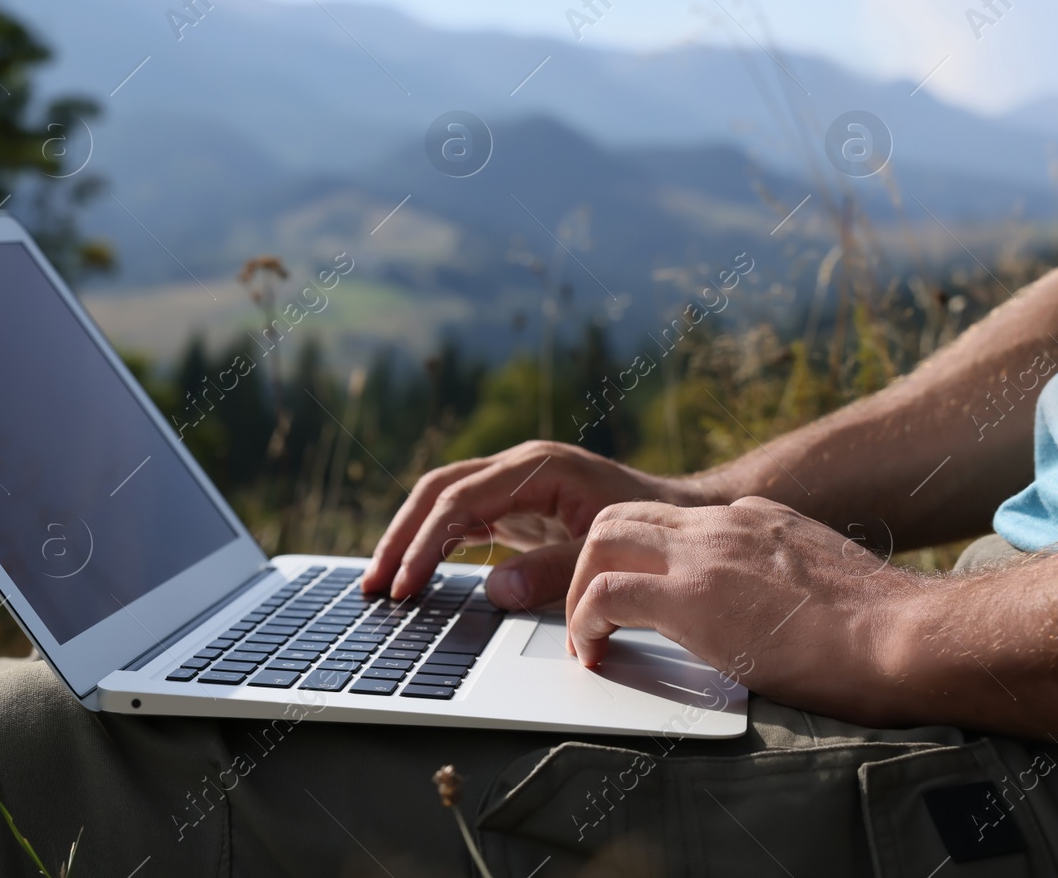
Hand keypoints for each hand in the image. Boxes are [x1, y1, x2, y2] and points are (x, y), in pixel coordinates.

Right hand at [363, 441, 708, 603]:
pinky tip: (414, 573)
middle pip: (437, 491)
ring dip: (409, 538)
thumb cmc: (652, 528)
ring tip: (380, 581)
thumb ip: (552, 572)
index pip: (458, 500)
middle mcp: (518, 466)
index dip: (424, 543)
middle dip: (400, 537)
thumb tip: (493, 592)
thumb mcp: (604, 552)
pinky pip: (460, 517)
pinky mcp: (515, 504)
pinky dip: (433, 543)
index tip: (404, 585)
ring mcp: (513, 482)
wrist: (683, 514)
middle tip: (373, 584)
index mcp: (537, 468)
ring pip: (441, 500)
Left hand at [564, 496, 918, 722]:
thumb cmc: (887, 632)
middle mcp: (724, 523)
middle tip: (589, 614)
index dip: (640, 560)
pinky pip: (606, 596)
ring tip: (584, 637)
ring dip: (579, 589)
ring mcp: (705, 553)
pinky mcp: (692, 596)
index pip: (674, 521)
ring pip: (600, 542)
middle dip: (591, 563)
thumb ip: (787, 581)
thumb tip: (777, 615)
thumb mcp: (827, 581)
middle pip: (621, 518)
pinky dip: (584, 623)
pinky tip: (594, 654)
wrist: (910, 637)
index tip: (632, 600)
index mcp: (757, 519)